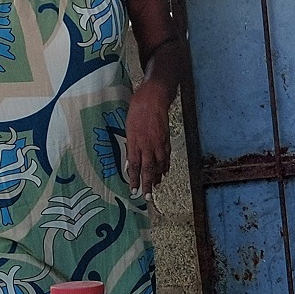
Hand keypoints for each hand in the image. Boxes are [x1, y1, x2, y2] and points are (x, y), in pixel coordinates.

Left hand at [125, 82, 172, 200]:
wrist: (153, 98)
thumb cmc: (137, 110)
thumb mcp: (128, 128)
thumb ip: (129, 146)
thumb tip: (128, 163)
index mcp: (135, 143)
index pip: (134, 166)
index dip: (134, 180)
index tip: (134, 191)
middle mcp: (147, 145)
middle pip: (148, 169)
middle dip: (148, 184)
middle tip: (148, 196)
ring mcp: (158, 143)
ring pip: (159, 164)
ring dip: (158, 177)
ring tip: (156, 186)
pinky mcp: (166, 139)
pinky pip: (166, 156)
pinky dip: (166, 165)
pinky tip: (165, 171)